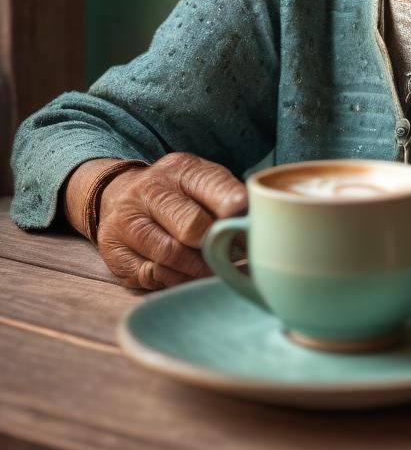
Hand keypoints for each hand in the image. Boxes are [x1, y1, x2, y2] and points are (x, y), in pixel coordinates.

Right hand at [94, 153, 246, 290]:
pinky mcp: (113, 252)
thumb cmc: (178, 193)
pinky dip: (175, 280)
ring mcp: (126, 221)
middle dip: (217, 246)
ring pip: (170, 255)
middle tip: (234, 257)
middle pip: (192, 226)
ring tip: (214, 270)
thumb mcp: (203, 182)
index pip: (214, 188)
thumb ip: (228, 200)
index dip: (237, 212)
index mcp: (181, 169)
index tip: (253, 229)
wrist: (118, 195)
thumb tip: (257, 231)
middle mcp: (149, 191)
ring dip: (198, 269)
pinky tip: (186, 276)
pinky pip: (151, 275)